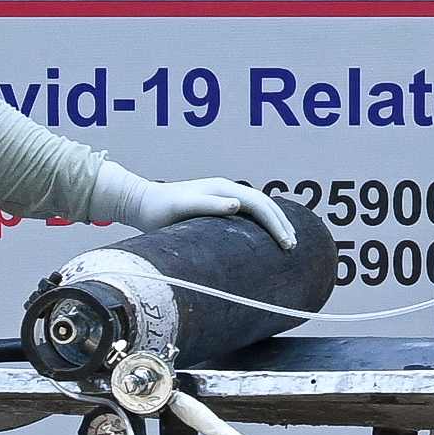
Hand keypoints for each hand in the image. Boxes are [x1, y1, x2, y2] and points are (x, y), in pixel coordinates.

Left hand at [105, 172, 300, 246]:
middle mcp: (226, 189)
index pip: (259, 204)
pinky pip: (249, 211)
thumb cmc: (159, 209)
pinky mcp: (216, 205)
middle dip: (281, 223)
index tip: (286, 243)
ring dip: (275, 222)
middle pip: (264, 204)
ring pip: (258, 206)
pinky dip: (263, 221)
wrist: (140, 203)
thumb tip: (238, 205)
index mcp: (222, 188)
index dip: (275, 223)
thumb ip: (209, 205)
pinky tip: (265, 235)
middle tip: (293, 246)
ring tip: (287, 242)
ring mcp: (222, 195)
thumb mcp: (182, 207)